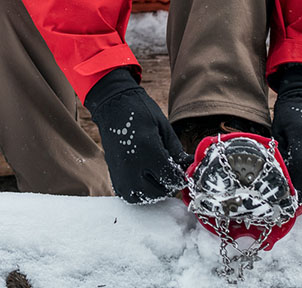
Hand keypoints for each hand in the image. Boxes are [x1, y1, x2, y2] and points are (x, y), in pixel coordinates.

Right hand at [84, 68, 189, 203]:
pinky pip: (128, 194)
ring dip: (153, 191)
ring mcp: (120, 172)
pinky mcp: (113, 174)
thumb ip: (176, 151)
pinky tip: (144, 179)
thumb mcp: (163, 126)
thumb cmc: (139, 110)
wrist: (112, 104)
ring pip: (142, 197)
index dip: (181, 177)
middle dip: (168, 185)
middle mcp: (132, 166)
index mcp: (148, 151)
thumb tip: (189, 166)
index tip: (182, 171)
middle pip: (158, 191)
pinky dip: (138, 192)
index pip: (171, 178)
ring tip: (157, 177)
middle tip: (170, 173)